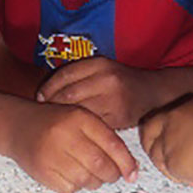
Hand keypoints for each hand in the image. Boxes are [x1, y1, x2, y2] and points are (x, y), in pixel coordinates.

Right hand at [7, 103, 138, 192]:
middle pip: (101, 165)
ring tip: (90, 171)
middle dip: (112, 174)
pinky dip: (77, 185)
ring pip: (88, 180)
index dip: (126, 162)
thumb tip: (130, 169)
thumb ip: (106, 138)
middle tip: (112, 174)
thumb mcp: (81, 120)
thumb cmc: (57, 123)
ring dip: (95, 181)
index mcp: (79, 117)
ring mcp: (51, 154)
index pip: (112, 144)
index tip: (133, 173)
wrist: (18, 126)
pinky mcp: (42, 172)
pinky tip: (72, 173)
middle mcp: (65, 134)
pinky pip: (71, 188)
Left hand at [37, 57, 168, 128]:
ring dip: (65, 117)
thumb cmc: (123, 81)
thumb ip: (80, 75)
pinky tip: (74, 128)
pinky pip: (92, 123)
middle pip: (69, 94)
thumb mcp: (103, 68)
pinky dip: (81, 126)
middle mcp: (106, 79)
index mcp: (99, 64)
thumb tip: (47, 91)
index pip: (65, 75)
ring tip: (56, 121)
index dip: (48, 87)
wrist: (153, 92)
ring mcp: (113, 99)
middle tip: (44, 112)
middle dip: (53, 104)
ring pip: (79, 111)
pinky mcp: (118, 117)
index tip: (39, 97)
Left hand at [139, 97, 192, 185]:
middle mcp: (173, 119)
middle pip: (147, 134)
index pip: (159, 118)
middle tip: (166, 160)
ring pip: (157, 158)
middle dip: (152, 148)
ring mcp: (169, 140)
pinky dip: (183, 178)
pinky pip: (172, 174)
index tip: (158, 141)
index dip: (157, 132)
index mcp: (189, 105)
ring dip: (171, 166)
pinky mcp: (171, 161)